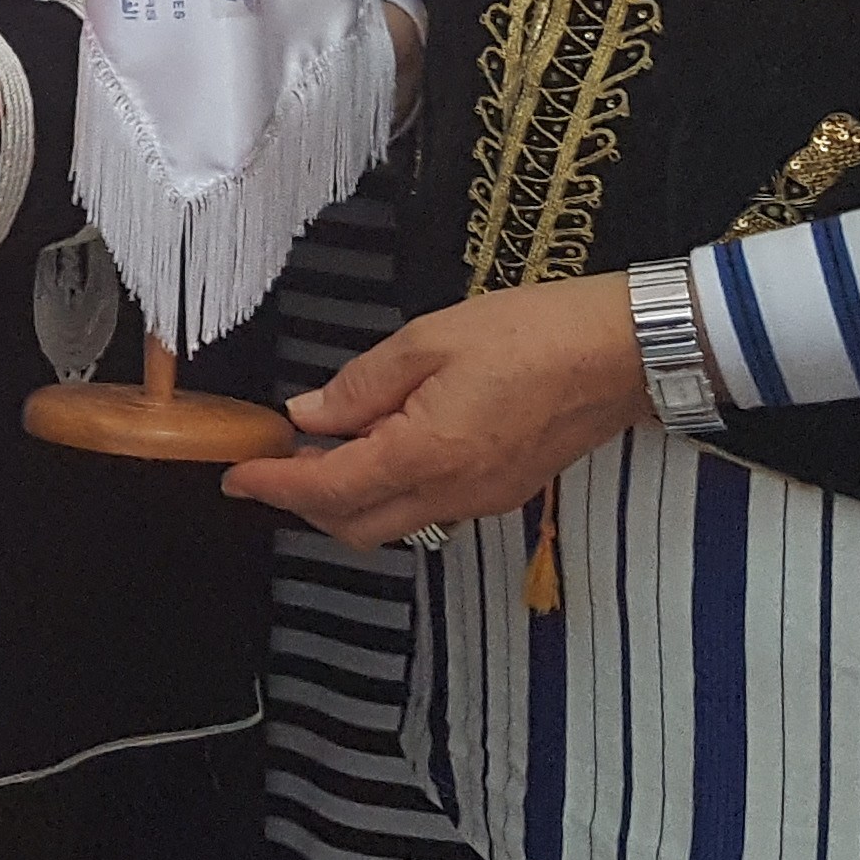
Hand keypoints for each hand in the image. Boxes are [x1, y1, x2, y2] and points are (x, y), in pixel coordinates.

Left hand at [220, 275, 646, 548]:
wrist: (621, 353)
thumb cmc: (531, 333)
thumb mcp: (428, 340)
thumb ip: (361, 385)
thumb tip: (309, 415)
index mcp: (426, 453)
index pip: (328, 490)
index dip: (275, 485)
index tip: (238, 476)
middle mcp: (452, 493)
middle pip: (356, 525)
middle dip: (305, 502)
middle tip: (276, 460)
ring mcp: (482, 500)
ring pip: (394, 524)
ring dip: (348, 501)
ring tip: (324, 450)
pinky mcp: (504, 492)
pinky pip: (430, 510)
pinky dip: (391, 492)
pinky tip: (383, 448)